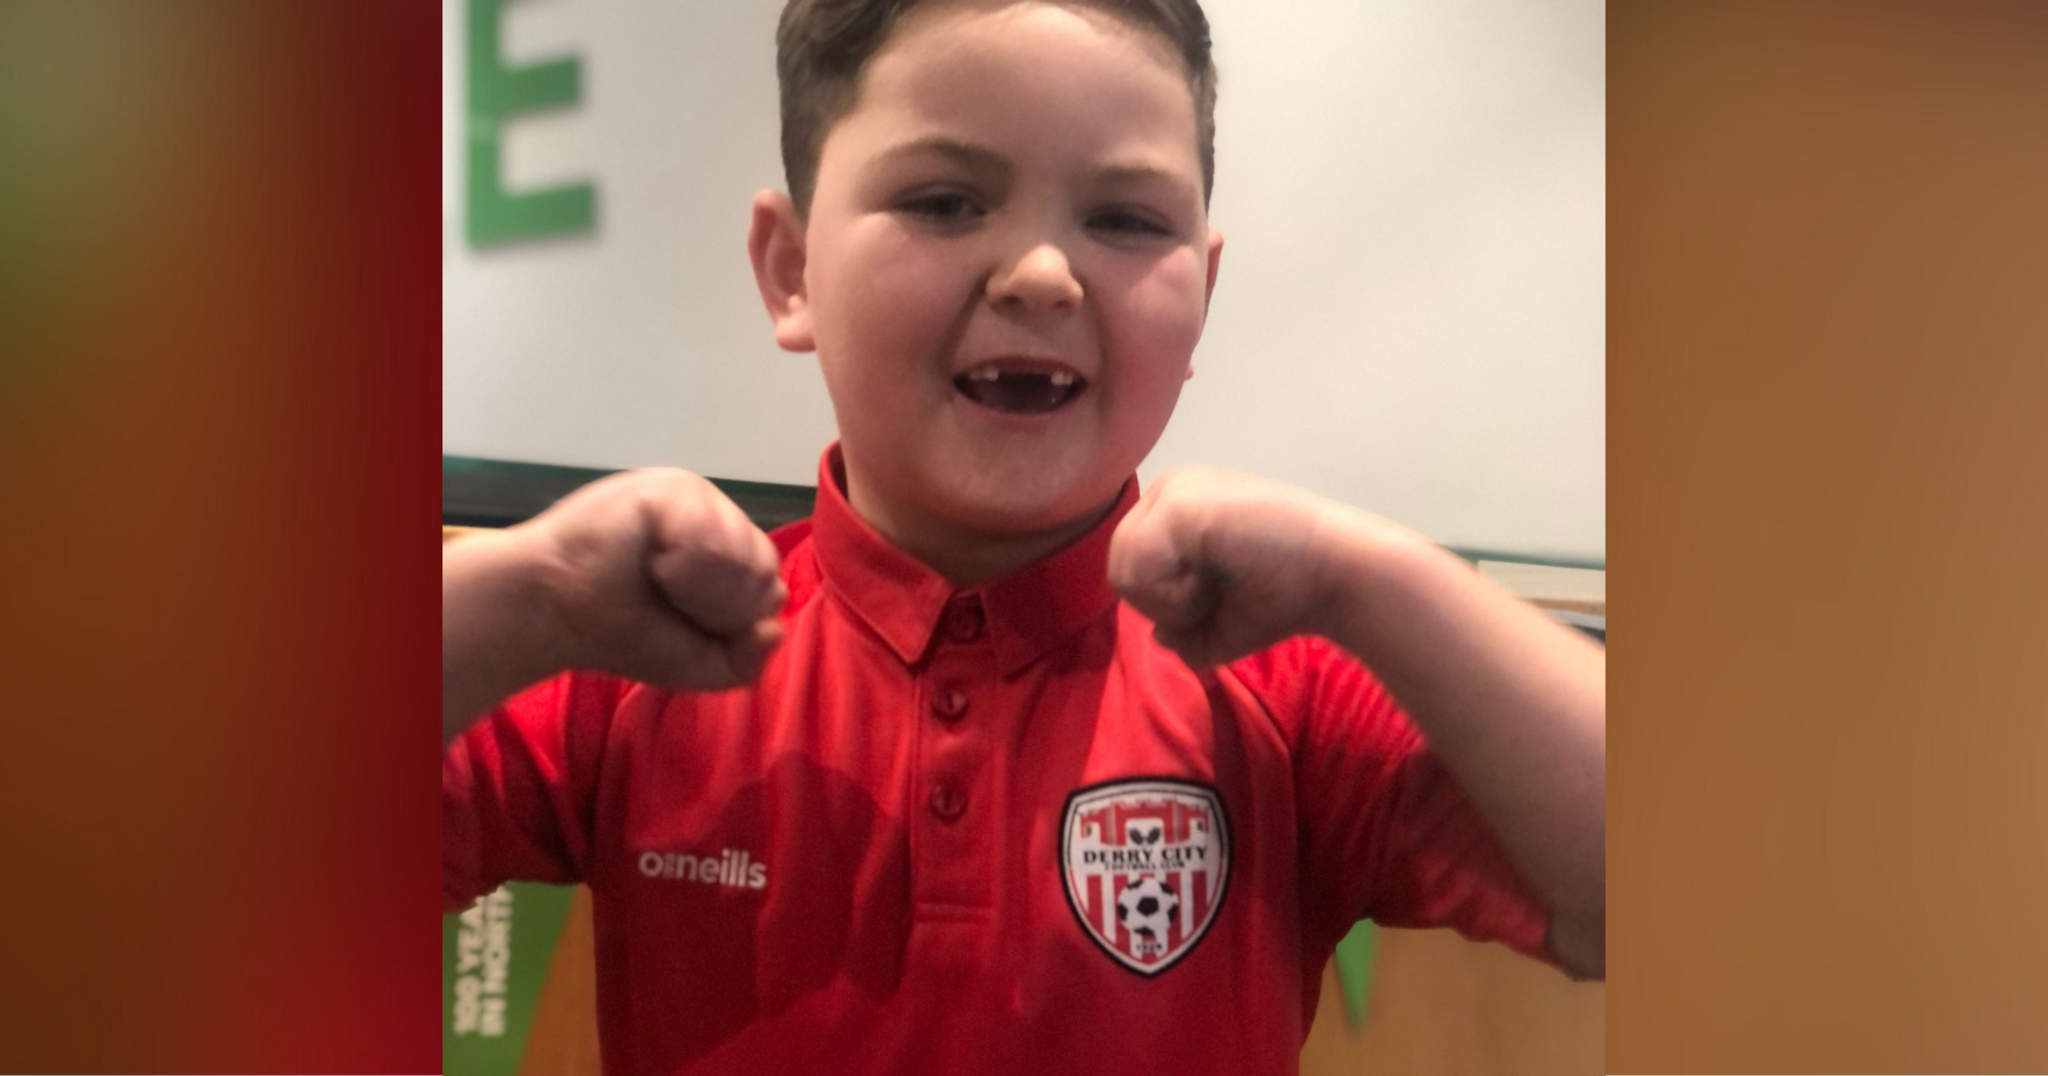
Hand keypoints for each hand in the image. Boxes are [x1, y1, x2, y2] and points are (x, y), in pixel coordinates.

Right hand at [519, 468, 786, 688]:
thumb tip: (774, 627)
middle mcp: (717, 515)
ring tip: (654, 578)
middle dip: (716, 608)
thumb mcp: (699, 665)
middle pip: (763, 574)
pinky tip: (650, 560)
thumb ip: (748, 659)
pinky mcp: (673, 489)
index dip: (729, 621)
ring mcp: (697, 497)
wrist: (555, 613)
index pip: (769, 588)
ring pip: (744, 559)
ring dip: (698, 590)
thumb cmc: (620, 632)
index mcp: (726, 548)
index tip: (678, 618)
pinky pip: (713, 541)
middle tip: (663, 599)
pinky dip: (683, 568)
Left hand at [1108, 467, 1388, 666]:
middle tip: (1219, 595)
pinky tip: (1214, 580)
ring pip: (1124, 569)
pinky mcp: (1179, 504)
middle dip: (1165, 604)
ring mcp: (1173, 492)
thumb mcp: (1218, 622)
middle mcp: (1170, 489)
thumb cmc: (1285, 598)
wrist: (1336, 576)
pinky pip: (1138, 567)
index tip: (1221, 595)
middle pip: (1120, 567)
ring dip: (1170, 601)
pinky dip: (1173, 595)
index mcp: (1176, 508)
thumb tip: (1158, 634)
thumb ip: (1178, 629)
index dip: (1168, 603)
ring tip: (1219, 586)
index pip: (1131, 568)